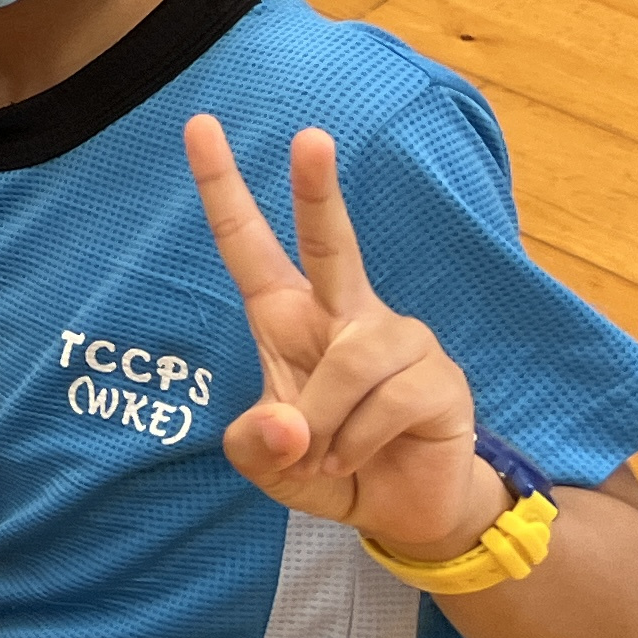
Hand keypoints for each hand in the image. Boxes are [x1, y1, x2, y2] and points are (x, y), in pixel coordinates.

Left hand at [186, 117, 491, 556]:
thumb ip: (256, 448)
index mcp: (290, 316)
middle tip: (310, 136)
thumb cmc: (329, 466)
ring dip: (328, 420)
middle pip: (331, 241)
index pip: (250, 243)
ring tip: (328, 452)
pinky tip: (361, 456)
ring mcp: (398, 338)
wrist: (406, 511)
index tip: (198, 126)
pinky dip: (358, 442)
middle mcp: (346, 312)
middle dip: (318, 189)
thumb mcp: (270, 467)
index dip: (223, 187)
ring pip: (350, 359)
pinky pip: (386, 401)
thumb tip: (289, 426)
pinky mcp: (438, 376)